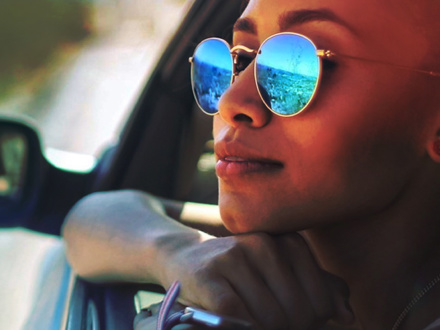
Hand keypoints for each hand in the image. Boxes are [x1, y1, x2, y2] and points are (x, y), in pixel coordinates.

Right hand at [157, 232, 353, 329]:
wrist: (186, 257)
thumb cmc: (240, 272)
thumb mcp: (280, 273)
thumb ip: (317, 288)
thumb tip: (348, 316)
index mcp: (289, 242)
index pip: (321, 300)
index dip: (312, 322)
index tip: (292, 319)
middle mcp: (265, 244)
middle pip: (298, 312)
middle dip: (288, 328)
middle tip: (269, 320)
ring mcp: (236, 257)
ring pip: (271, 318)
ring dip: (263, 327)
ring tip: (250, 317)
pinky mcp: (210, 276)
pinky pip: (239, 317)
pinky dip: (243, 326)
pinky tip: (235, 320)